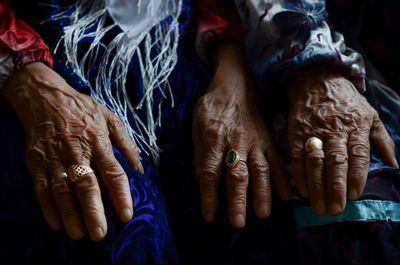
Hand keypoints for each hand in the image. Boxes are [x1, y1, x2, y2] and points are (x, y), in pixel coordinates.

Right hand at [2, 62, 142, 240]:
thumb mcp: (110, 119)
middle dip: (93, 210)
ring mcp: (55, 157)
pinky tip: (56, 223)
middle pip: (86, 183)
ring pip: (62, 189)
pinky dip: (47, 206)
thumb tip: (140, 168)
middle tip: (100, 233)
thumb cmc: (82, 109)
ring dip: (70, 213)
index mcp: (98, 141)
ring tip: (78, 233)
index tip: (126, 214)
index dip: (120, 194)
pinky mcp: (37, 161)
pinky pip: (41, 187)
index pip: (112, 171)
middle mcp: (77, 151)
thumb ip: (126, 144)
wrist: (45, 96)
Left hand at [193, 44, 290, 227]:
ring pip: (260, 170)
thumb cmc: (211, 110)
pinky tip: (287, 195)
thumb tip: (202, 182)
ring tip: (263, 214)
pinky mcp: (267, 140)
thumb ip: (201, 155)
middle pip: (236, 175)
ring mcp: (254, 142)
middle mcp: (235, 143)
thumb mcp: (197, 128)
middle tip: (238, 223)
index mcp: (213, 139)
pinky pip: (276, 160)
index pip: (210, 173)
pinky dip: (283, 177)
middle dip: (237, 200)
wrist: (234, 86)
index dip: (209, 196)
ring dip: (262, 193)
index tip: (210, 216)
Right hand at [288, 70, 397, 214]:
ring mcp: (314, 132)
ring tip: (319, 206)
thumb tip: (394, 165)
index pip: (358, 155)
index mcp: (356, 126)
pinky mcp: (296, 133)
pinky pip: (297, 157)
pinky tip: (302, 191)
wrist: (316, 81)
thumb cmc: (346, 101)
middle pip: (336, 162)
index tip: (354, 195)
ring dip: (316, 186)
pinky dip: (299, 175)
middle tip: (335, 209)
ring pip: (315, 162)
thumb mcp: (370, 114)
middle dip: (336, 187)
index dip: (356, 176)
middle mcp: (335, 130)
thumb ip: (382, 140)